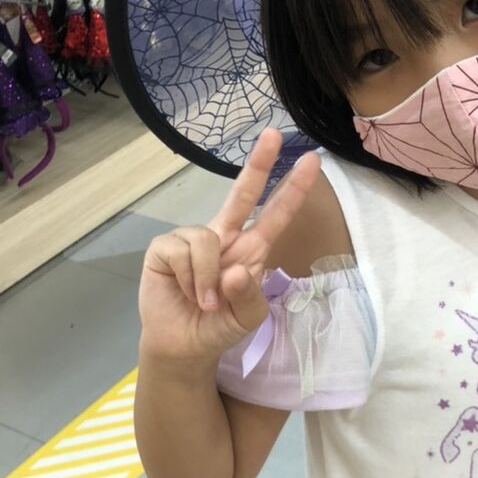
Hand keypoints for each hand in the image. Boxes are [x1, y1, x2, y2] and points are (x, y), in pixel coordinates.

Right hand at [138, 129, 320, 367]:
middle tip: (272, 134)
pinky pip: (182, 253)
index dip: (292, 189)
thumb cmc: (218, 327)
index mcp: (251, 249)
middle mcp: (224, 236)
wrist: (183, 344)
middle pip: (242, 193)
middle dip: (258, 163)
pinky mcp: (165, 248)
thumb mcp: (247, 318)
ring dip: (207, 280)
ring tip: (203, 301)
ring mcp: (193, 239)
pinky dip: (189, 279)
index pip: (275, 214)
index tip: (312, 161)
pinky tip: (185, 292)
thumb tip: (234, 270)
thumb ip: (249, 296)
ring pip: (206, 239)